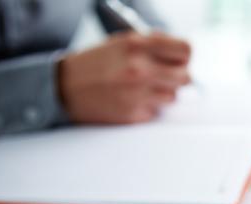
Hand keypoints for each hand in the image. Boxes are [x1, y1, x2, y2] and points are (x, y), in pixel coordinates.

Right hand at [58, 31, 190, 123]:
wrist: (64, 87)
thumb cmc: (94, 64)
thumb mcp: (122, 43)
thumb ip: (153, 46)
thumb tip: (182, 55)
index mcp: (138, 45)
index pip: (185, 50)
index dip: (185, 57)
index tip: (180, 61)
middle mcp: (140, 68)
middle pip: (186, 77)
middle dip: (178, 77)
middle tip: (166, 77)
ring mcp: (137, 93)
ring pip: (173, 97)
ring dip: (163, 94)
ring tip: (142, 88)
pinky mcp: (133, 114)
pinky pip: (156, 111)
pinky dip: (148, 107)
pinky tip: (130, 99)